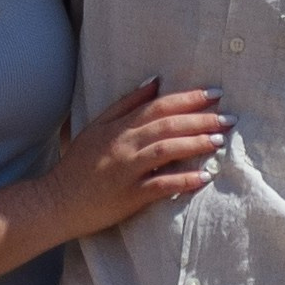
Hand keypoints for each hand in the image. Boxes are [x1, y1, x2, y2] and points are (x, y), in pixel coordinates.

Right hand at [45, 79, 228, 239]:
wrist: (55, 201)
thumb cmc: (78, 165)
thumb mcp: (97, 127)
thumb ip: (125, 104)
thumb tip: (154, 82)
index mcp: (118, 127)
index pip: (158, 106)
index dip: (188, 98)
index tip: (214, 93)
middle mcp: (123, 145)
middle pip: (167, 125)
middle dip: (201, 119)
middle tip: (228, 117)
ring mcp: (126, 170)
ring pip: (166, 150)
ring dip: (196, 144)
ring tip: (219, 141)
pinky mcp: (129, 196)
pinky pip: (160, 186)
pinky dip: (183, 181)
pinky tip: (204, 178)